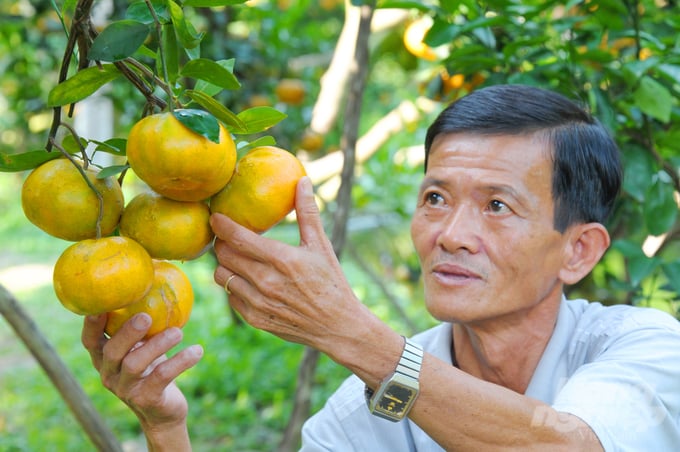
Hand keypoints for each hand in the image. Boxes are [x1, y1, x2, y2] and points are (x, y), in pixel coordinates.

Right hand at [81, 313, 202, 446]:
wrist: (164, 411)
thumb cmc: (152, 368)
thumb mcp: (143, 347)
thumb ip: (141, 327)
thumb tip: (156, 286)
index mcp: (104, 358)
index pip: (90, 341)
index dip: (92, 325)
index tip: (100, 307)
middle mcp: (109, 374)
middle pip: (113, 351)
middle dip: (128, 332)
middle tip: (146, 317)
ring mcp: (125, 389)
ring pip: (135, 364)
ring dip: (158, 345)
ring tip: (178, 332)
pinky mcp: (146, 399)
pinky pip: (161, 377)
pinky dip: (180, 361)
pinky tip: (197, 350)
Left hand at [211, 176, 378, 358]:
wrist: (337, 326)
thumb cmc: (331, 282)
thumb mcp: (321, 246)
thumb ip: (307, 213)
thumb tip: (303, 180)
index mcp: (282, 260)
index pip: (238, 238)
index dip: (221, 225)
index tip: (215, 217)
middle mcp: (266, 282)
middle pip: (225, 256)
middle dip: (223, 244)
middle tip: (230, 238)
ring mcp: (258, 302)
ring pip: (222, 276)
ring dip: (226, 265)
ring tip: (239, 259)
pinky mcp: (255, 319)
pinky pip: (230, 296)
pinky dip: (235, 286)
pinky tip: (249, 281)